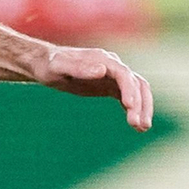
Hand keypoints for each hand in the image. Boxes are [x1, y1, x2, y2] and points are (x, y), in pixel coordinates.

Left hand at [33, 45, 152, 129]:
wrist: (45, 65)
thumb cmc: (50, 65)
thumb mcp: (59, 67)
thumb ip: (79, 68)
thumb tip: (103, 70)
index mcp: (102, 59)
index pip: (123, 74)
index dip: (129, 89)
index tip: (130, 106)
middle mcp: (112, 65)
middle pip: (136, 83)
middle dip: (140, 103)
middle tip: (139, 125)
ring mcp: (113, 76)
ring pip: (137, 91)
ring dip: (142, 108)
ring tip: (142, 128)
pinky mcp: (110, 86)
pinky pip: (128, 98)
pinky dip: (134, 110)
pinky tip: (137, 126)